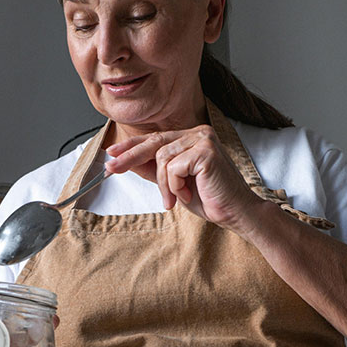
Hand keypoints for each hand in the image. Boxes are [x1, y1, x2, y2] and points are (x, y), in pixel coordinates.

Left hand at [105, 125, 259, 232]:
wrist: (235, 213)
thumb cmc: (210, 199)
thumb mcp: (174, 183)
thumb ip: (155, 170)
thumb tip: (126, 162)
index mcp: (192, 137)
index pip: (156, 138)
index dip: (132, 146)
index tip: (112, 152)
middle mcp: (198, 133)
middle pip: (155, 142)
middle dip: (130, 157)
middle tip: (111, 168)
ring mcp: (203, 139)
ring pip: (162, 158)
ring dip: (164, 184)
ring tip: (175, 198)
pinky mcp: (206, 151)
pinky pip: (174, 167)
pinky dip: (175, 185)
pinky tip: (187, 193)